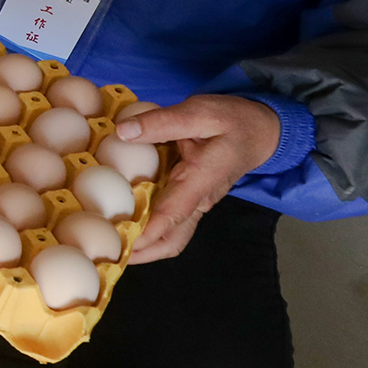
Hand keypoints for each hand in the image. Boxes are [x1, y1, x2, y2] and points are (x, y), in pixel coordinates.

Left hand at [118, 95, 283, 263]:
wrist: (261, 130)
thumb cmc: (234, 121)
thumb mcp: (200, 112)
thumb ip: (163, 122)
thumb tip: (123, 132)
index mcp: (201, 181)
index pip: (171, 216)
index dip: (144, 234)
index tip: (119, 244)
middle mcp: (199, 200)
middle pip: (170, 240)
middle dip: (139, 252)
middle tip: (106, 255)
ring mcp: (196, 203)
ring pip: (171, 237)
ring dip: (142, 247)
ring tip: (109, 246)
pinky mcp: (191, 199)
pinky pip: (169, 223)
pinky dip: (147, 229)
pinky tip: (123, 222)